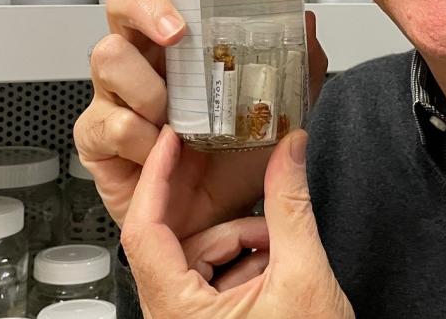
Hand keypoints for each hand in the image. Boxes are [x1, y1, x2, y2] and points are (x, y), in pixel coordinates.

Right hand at [74, 0, 327, 232]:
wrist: (218, 227)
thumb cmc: (237, 162)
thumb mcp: (281, 109)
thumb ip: (299, 65)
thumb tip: (307, 19)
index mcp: (178, 42)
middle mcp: (141, 60)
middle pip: (119, 7)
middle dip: (145, 8)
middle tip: (177, 32)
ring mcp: (115, 97)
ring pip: (106, 58)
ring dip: (147, 85)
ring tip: (174, 114)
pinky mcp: (100, 138)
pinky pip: (106, 122)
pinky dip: (138, 136)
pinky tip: (159, 147)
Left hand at [123, 126, 353, 318]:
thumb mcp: (303, 276)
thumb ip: (291, 206)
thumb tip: (289, 151)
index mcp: (177, 311)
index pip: (143, 230)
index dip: (157, 179)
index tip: (172, 143)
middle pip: (180, 243)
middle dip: (230, 226)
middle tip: (263, 216)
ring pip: (201, 259)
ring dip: (244, 246)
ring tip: (282, 258)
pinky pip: (214, 279)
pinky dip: (247, 266)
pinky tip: (278, 273)